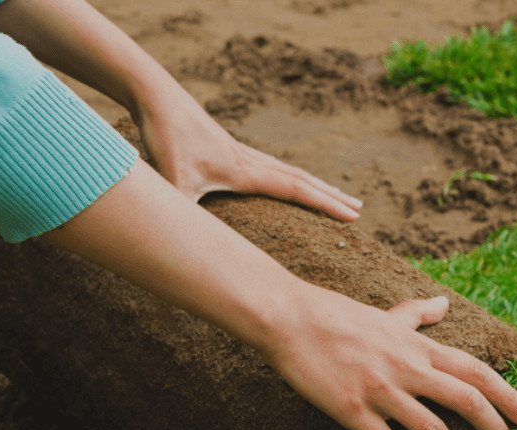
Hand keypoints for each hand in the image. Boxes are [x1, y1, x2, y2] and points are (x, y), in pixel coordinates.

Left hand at [132, 91, 362, 222]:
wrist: (157, 97)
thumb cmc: (165, 138)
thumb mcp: (171, 183)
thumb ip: (181, 214)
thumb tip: (182, 246)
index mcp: (246, 171)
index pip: (297, 190)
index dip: (326, 205)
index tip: (353, 217)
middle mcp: (251, 161)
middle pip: (302, 180)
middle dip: (332, 197)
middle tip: (359, 209)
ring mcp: (243, 154)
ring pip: (290, 171)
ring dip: (316, 185)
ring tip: (336, 194)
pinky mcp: (232, 150)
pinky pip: (273, 167)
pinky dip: (292, 177)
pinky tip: (291, 181)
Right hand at [262, 289, 516, 429]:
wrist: (288, 318)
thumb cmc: (333, 315)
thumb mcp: (384, 314)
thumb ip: (417, 314)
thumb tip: (443, 303)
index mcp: (416, 345)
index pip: (476, 370)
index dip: (507, 395)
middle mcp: (407, 367)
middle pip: (467, 401)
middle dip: (494, 429)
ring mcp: (381, 391)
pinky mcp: (353, 411)